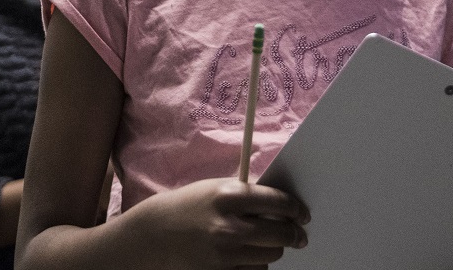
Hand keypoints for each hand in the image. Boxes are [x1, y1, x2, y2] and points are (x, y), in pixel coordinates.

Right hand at [124, 177, 308, 269]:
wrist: (150, 238)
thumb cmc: (182, 208)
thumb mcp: (212, 190)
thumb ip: (244, 195)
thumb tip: (278, 204)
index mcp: (228, 196)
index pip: (277, 202)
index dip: (295, 209)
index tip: (302, 214)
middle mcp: (229, 225)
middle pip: (280, 233)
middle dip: (293, 234)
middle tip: (298, 235)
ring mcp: (225, 253)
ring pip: (270, 255)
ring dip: (272, 249)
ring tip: (263, 243)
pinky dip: (255, 266)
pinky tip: (245, 257)